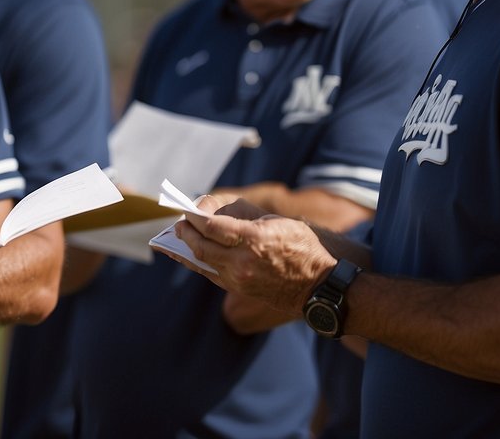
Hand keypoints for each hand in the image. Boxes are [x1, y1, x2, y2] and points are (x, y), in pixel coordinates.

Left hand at [162, 211, 334, 317]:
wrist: (319, 285)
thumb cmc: (302, 246)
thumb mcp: (276, 221)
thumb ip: (243, 217)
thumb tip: (213, 212)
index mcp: (254, 239)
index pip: (211, 227)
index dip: (194, 217)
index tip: (187, 210)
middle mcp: (243, 261)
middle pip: (201, 246)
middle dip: (186, 233)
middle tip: (179, 223)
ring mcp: (240, 279)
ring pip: (202, 263)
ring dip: (187, 249)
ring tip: (180, 237)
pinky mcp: (239, 289)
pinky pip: (211, 274)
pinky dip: (198, 262)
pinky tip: (190, 254)